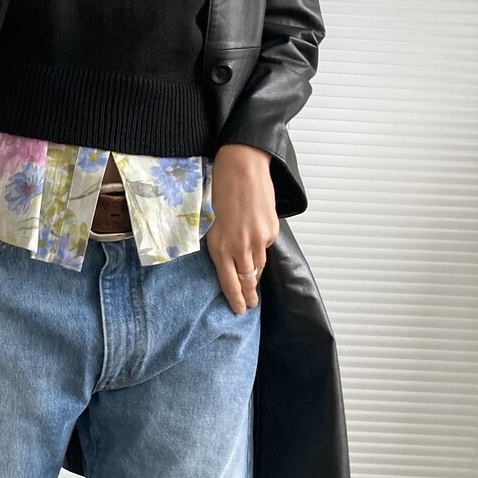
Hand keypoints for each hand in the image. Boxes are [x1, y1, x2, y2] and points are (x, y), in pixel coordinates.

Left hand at [204, 144, 278, 314]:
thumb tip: (223, 259)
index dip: (236, 299)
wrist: (243, 167)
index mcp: (220, 247)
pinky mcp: (271, 230)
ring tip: (254, 284)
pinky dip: (261, 249)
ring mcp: (259, 240)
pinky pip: (266, 247)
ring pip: (259, 266)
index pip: (229, 282)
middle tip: (251, 305)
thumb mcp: (206, 221)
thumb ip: (215, 244)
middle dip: (250, 295)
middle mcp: (240, 247)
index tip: (240, 310)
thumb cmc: (218, 190)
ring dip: (256, 275)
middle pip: (248, 279)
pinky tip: (256, 242)